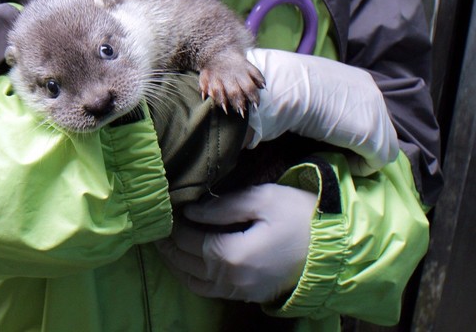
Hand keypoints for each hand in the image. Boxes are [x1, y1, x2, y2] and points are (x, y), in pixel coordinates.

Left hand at [155, 183, 316, 302]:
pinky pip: (212, 291)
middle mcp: (232, 279)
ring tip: (166, 247)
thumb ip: (224, 207)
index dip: (175, 226)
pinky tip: (190, 265)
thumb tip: (192, 212)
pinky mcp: (250, 295)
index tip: (167, 210)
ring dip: (177, 265)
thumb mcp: (263, 200)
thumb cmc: (301, 216)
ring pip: (196, 283)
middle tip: (157, 229)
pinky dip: (194, 278)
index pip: (190, 240)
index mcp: (232, 254)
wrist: (337, 248)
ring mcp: (241, 291)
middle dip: (170, 247)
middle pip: (188, 264)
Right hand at [246, 48, 398, 175]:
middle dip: (365, 143)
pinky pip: (378, 160)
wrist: (289, 87)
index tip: (338, 137)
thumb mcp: (312, 86)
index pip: (371, 109)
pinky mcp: (373, 137)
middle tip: (341, 152)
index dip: (356, 126)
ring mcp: (377, 116)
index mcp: (361, 81)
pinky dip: (362, 167)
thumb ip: (323, 97)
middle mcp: (375, 95)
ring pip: (385, 146)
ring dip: (364, 157)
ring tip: (340, 160)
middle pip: (383, 127)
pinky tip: (342, 165)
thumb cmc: (291, 85)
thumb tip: (315, 110)